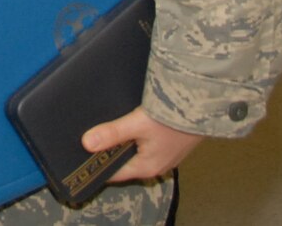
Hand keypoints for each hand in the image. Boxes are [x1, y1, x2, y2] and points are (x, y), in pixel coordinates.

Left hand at [80, 107, 203, 182]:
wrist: (202, 107)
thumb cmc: (172, 118)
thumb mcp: (138, 124)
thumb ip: (112, 133)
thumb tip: (85, 143)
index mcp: (146, 168)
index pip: (114, 173)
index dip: (97, 164)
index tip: (80, 154)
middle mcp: (156, 166)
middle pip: (124, 162)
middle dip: (108, 151)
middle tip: (88, 136)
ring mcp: (164, 156)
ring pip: (134, 152)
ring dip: (122, 142)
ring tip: (105, 127)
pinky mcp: (169, 144)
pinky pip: (145, 145)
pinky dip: (135, 137)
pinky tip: (127, 123)